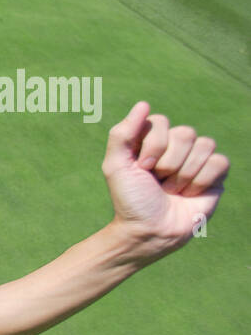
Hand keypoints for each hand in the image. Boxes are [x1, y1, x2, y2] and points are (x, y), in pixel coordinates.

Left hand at [101, 101, 227, 257]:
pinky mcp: (215, 175)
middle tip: (158, 182)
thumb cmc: (130, 200)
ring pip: (204, 145)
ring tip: (172, 190)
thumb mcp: (116, 166)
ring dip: (184, 174)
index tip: (142, 168)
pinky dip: (202, 180)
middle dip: (169, 162)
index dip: (153, 145)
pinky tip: (190, 194)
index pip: (160, 121)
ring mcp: (196, 160)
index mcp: (151, 141)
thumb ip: (122, 133)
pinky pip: (220, 161)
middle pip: (185, 132)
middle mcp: (175, 147)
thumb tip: (143, 104)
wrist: (149, 230)